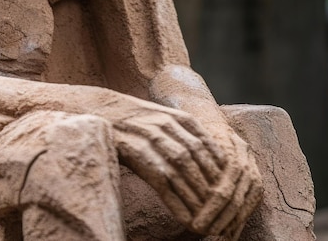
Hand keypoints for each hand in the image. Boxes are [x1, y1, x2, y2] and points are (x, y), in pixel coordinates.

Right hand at [115, 109, 261, 237]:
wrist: (98, 109)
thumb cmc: (133, 118)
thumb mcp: (163, 116)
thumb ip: (183, 131)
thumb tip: (207, 154)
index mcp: (177, 117)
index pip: (208, 145)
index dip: (220, 169)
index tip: (229, 188)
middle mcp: (167, 125)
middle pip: (197, 159)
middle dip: (212, 186)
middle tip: (223, 209)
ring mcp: (151, 139)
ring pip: (182, 172)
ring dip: (197, 198)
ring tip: (208, 218)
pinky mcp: (137, 154)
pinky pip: (162, 183)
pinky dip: (177, 203)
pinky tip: (187, 219)